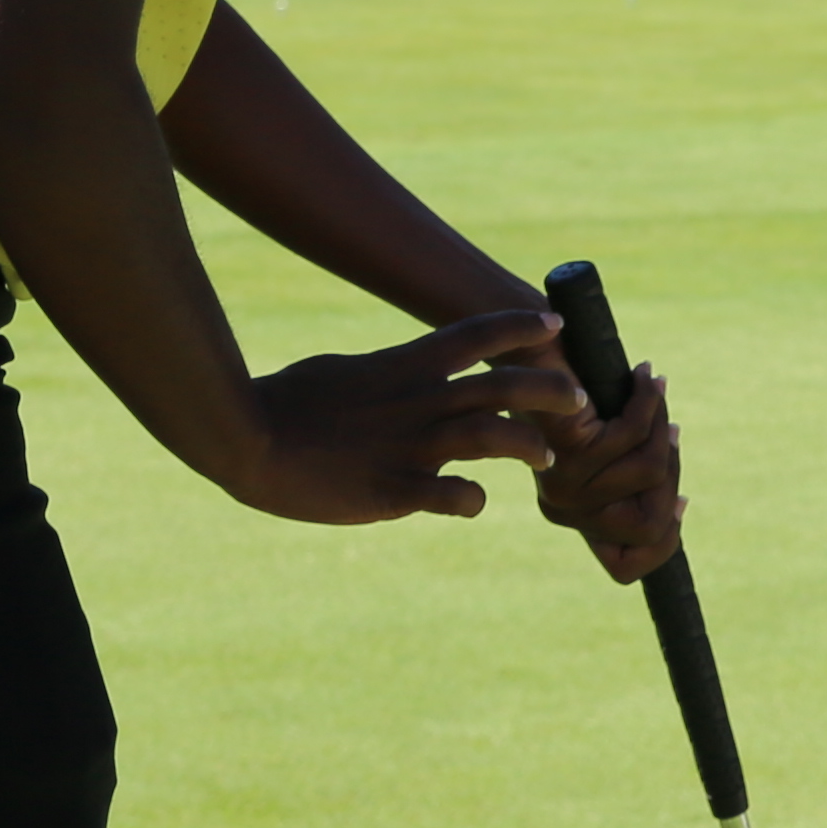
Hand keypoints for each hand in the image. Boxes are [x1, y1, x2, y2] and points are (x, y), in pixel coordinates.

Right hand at [215, 305, 585, 527]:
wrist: (246, 439)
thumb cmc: (288, 402)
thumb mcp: (345, 371)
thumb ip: (389, 374)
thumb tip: (408, 370)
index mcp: (403, 366)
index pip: (475, 335)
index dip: (521, 325)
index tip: (555, 324)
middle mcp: (417, 401)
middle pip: (504, 385)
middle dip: (552, 390)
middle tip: (580, 400)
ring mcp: (408, 446)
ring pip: (494, 437)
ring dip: (530, 446)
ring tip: (546, 457)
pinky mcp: (393, 490)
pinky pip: (454, 496)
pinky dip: (473, 500)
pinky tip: (473, 503)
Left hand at [533, 357, 686, 585]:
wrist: (531, 346)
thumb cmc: (578, 394)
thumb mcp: (612, 453)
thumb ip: (634, 483)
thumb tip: (679, 506)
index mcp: (575, 517)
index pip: (626, 568)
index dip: (664, 539)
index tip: (681, 498)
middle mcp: (564, 510)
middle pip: (654, 522)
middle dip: (672, 471)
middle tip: (667, 428)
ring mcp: (563, 483)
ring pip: (650, 472)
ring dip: (660, 425)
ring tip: (652, 393)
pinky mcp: (567, 447)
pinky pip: (633, 435)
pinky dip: (649, 401)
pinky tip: (646, 377)